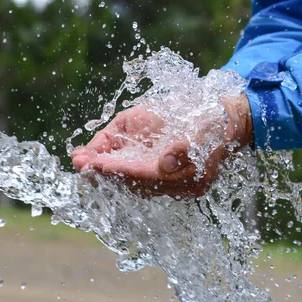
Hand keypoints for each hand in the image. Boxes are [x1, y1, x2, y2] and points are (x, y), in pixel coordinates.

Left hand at [71, 96, 252, 197]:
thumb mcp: (203, 131)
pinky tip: (87, 156)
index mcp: (186, 177)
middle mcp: (171, 183)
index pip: (146, 176)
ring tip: (78, 160)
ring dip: (100, 171)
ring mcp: (163, 177)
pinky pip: (126, 170)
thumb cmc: (212, 122)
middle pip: (131, 182)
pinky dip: (106, 164)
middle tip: (79, 163)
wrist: (224, 119)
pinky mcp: (154, 168)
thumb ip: (184, 149)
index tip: (97, 163)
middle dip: (103, 173)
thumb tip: (164, 163)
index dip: (120, 170)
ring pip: (126, 179)